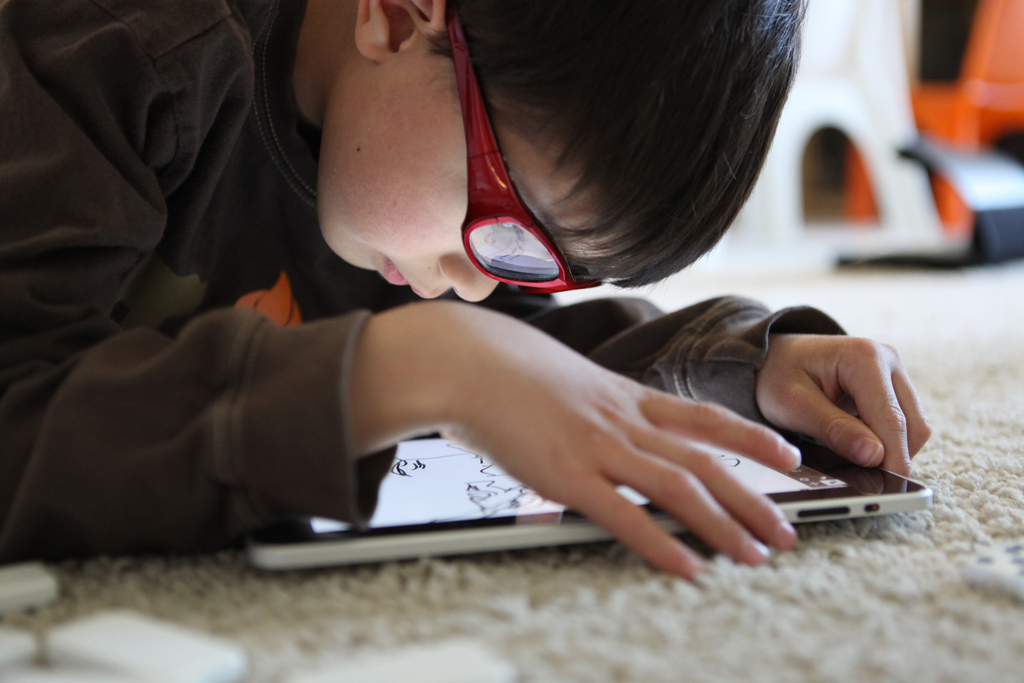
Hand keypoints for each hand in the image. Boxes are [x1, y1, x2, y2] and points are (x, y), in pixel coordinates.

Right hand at [349, 301, 801, 579]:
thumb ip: (594, 406)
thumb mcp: (565, 378)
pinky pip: (625, 516)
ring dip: (725, 524)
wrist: (464, 359)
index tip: (787, 456)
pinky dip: (662, 545)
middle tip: (786, 531)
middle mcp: (622, 420)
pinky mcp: (566, 475)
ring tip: (757, 555)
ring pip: (680, 487)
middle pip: (706, 460)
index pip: (703, 416)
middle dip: (754, 499)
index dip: (750, 438)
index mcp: (623, 396)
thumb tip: (603, 428)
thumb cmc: (506, 368)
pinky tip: (689, 568)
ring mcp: (598, 446)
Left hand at [755, 334, 931, 475]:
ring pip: (914, 426)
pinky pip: (904, 423)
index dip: (893, 458)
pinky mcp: (893, 386)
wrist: (772, 358)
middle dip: (896, 456)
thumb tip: (875, 456)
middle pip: (913, 424)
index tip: (888, 488)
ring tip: (855, 457)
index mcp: (865, 357)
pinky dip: (888, 440)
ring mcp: (894, 372)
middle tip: (867, 480)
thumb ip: (834, 430)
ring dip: (893, 448)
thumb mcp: (794, 406)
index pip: (891, 419)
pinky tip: (859, 444)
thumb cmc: (778, 377)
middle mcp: (888, 360)